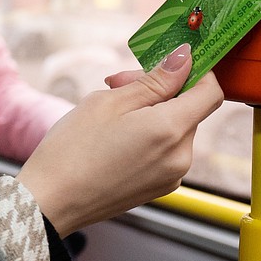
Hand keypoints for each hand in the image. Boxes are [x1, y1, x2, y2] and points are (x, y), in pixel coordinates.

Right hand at [17, 45, 222, 234]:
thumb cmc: (72, 150)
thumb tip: (184, 59)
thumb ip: (155, 80)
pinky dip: (148, 137)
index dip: (196, 71)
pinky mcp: (160, 187)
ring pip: (175, 129)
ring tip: (111, 115)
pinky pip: (165, 151)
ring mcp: (172, 176)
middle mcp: (180, 157)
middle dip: (160, 90)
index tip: (173, 61)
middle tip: (118, 85)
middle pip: (188, 109)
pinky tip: (115, 138)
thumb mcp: (110, 101)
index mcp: (170, 130)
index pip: (210, 91)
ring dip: (152, 113)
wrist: (51, 200)